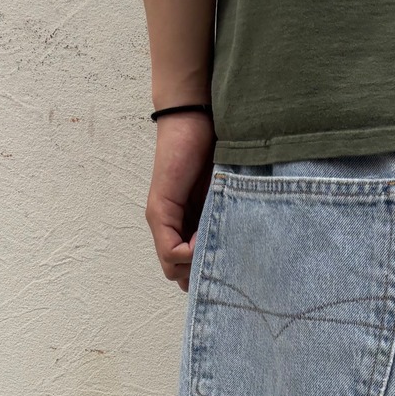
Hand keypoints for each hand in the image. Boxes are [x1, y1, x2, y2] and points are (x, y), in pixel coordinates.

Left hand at [145, 111, 216, 290]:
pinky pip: (170, 251)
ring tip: (218, 248)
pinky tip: (205, 238)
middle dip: (203, 277)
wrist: (195, 117)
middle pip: (180, 275)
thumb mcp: (228, 195)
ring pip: (173, 268)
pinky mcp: (159, 210)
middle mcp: (170, 226)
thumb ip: (227, 221)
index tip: (232, 264)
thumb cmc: (217, 150)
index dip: (210, 274)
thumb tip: (235, 255)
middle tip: (224, 267)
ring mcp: (161, 220)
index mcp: (189, 224)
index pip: (192, 270)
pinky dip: (189, 253)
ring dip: (197, 265)